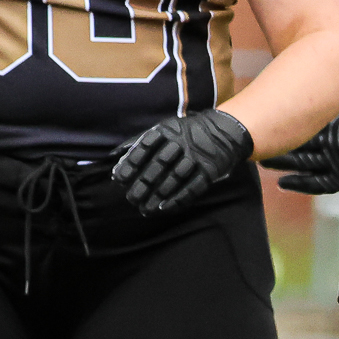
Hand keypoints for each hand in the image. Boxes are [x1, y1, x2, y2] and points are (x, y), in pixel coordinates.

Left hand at [112, 109, 253, 213]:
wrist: (224, 131)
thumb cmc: (186, 133)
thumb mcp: (162, 129)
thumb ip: (139, 142)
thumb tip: (113, 156)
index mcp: (166, 130)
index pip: (144, 147)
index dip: (131, 164)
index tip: (119, 179)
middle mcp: (181, 142)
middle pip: (159, 164)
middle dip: (144, 183)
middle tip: (132, 199)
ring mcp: (197, 156)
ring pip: (175, 177)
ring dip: (159, 195)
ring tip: (146, 209)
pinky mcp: (210, 170)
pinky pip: (194, 187)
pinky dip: (180, 199)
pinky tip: (166, 208)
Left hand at [261, 94, 338, 194]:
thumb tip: (334, 93)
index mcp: (331, 123)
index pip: (298, 121)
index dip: (279, 122)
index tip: (260, 119)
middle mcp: (327, 143)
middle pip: (293, 143)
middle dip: (273, 144)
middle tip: (251, 142)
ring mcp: (333, 163)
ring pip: (299, 163)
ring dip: (280, 162)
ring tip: (261, 162)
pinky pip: (315, 183)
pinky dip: (298, 183)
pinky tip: (282, 183)